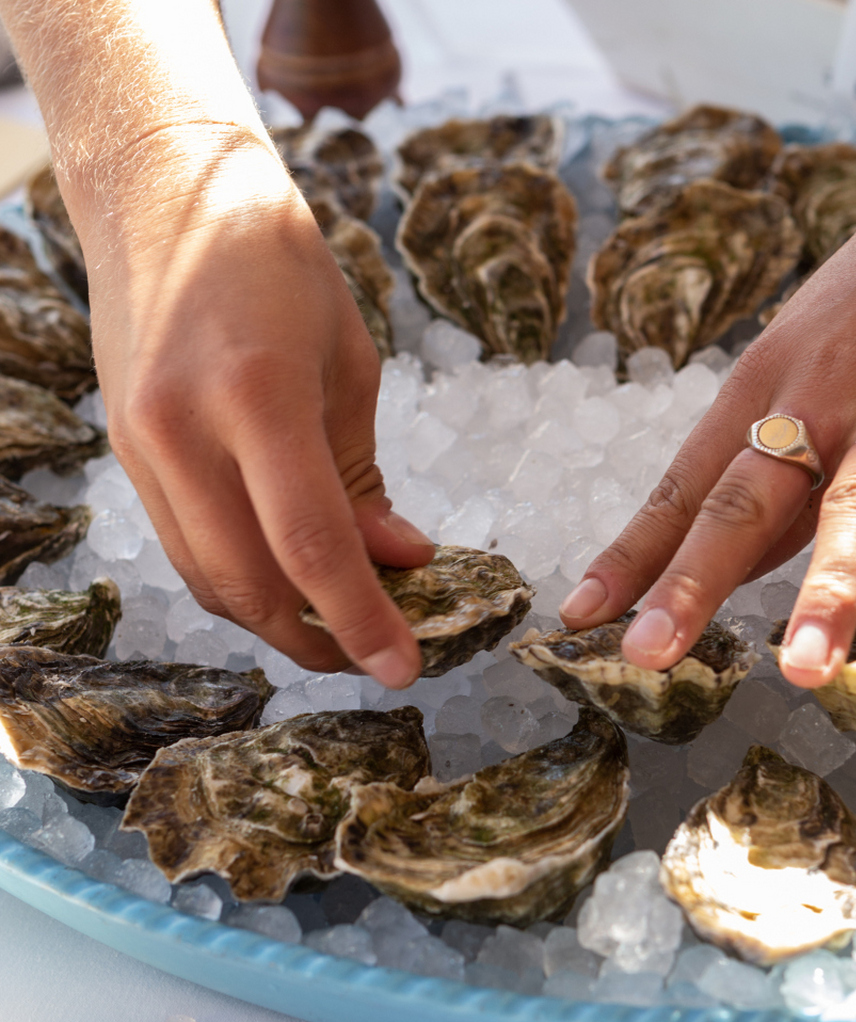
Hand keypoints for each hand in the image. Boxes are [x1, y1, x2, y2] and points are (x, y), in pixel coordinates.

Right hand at [77, 126, 431, 686]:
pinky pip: (184, 546)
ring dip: (276, 621)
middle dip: (318, 640)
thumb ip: (364, 476)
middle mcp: (184, 431)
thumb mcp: (349, 362)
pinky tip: (284, 582)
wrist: (166, 194)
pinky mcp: (126, 453)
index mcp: (256, 396)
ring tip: (335, 627)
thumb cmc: (278, 263)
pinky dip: (238, 580)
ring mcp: (142, 446)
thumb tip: (400, 559)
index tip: (405, 668)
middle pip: (250, 584)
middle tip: (373, 657)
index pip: (312, 546)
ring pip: (209, 579)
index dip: (362, 621)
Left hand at [560, 180, 855, 686]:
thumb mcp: (785, 371)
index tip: (579, 616)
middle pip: (745, 500)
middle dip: (694, 580)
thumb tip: (718, 575)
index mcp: (756, 390)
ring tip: (803, 668)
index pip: (682, 488)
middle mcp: (817, 405)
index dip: (630, 555)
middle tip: (649, 653)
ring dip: (829, 589)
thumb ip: (762, 482)